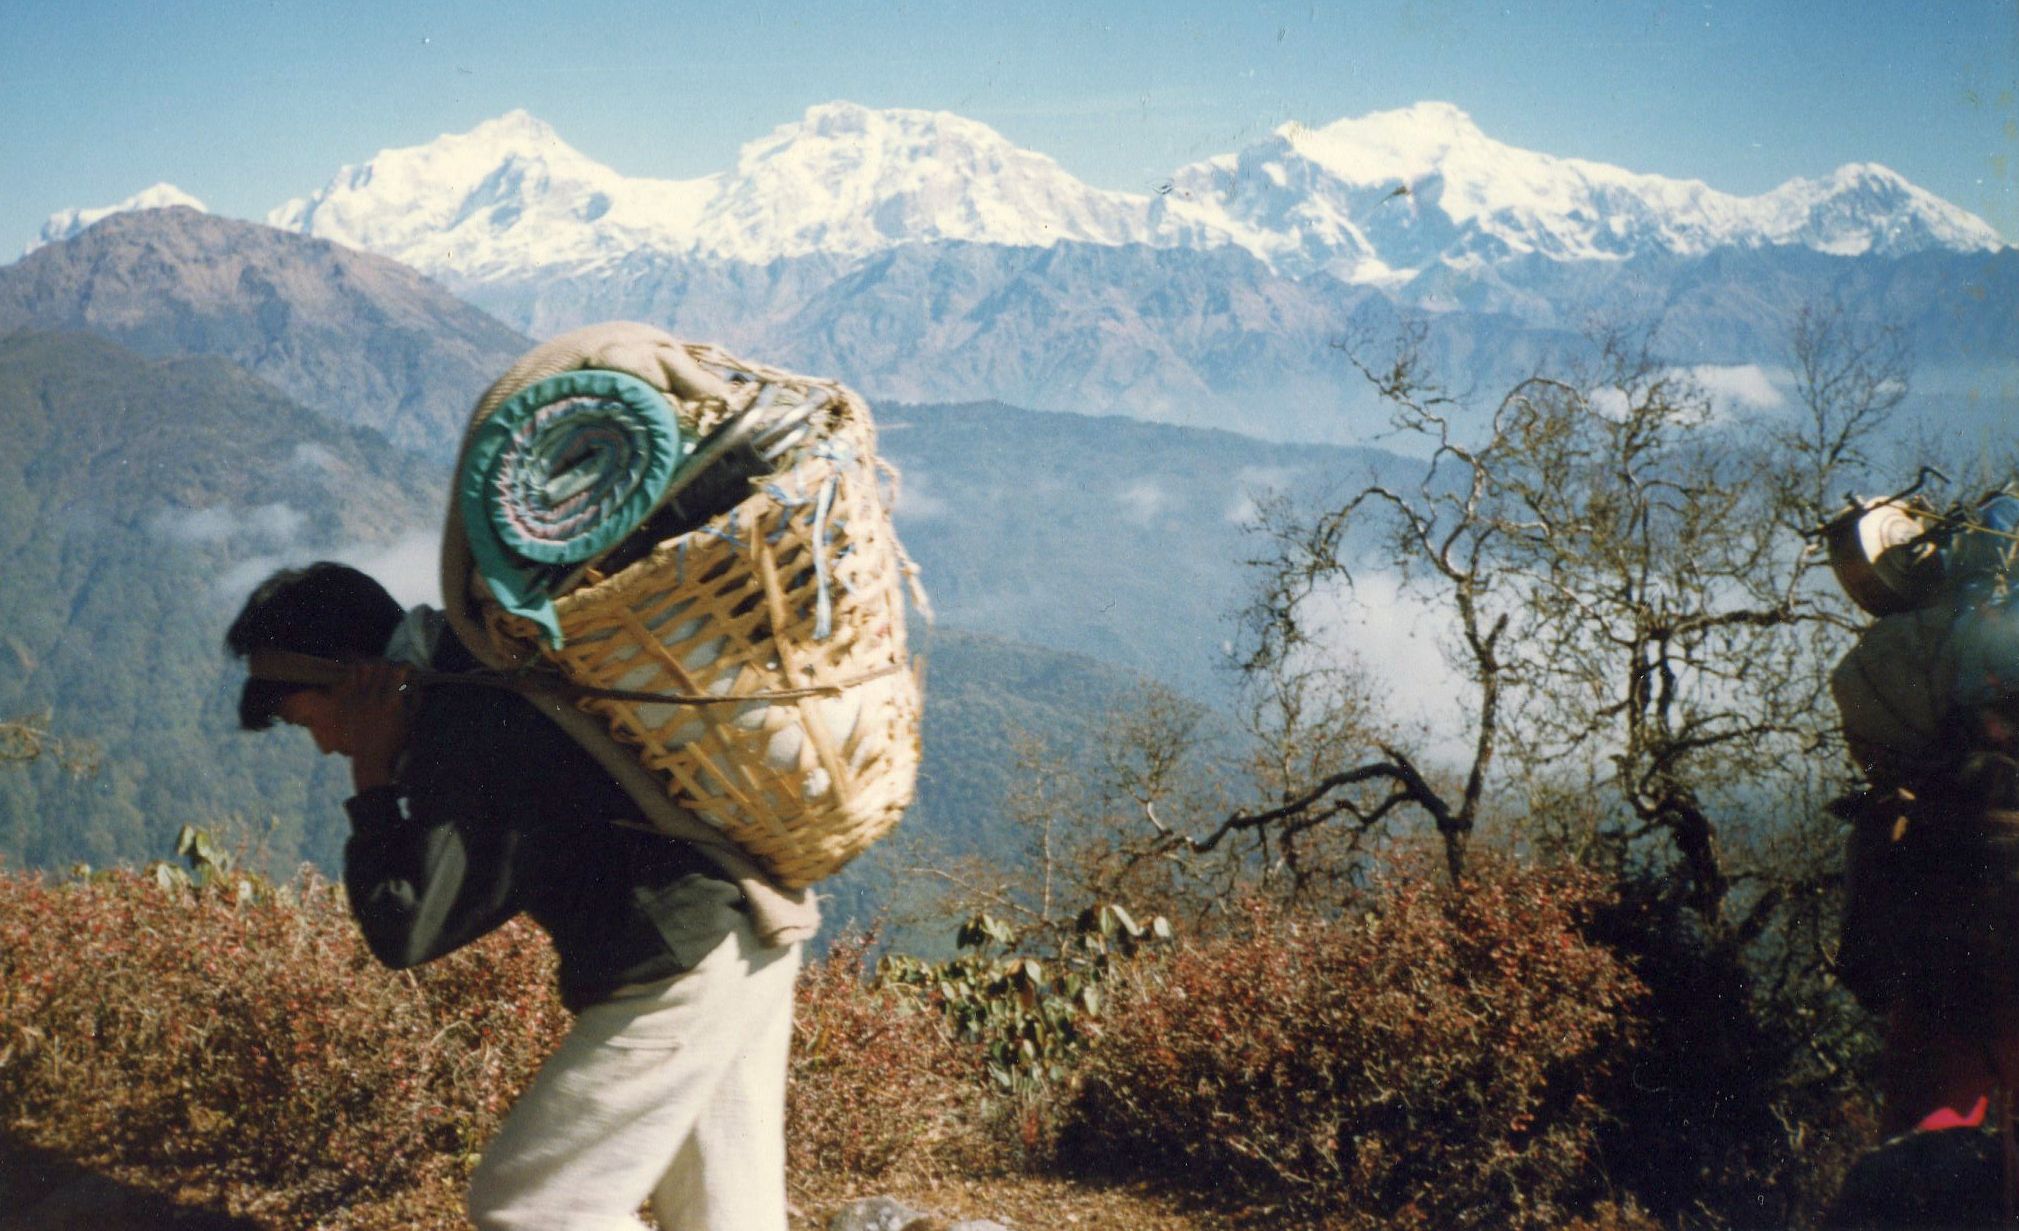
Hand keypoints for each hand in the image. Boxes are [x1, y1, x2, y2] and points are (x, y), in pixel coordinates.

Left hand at [336, 661, 412, 791]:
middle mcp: (372, 697)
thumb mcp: (412, 720)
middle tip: (395, 673)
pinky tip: (365, 679)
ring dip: (373, 665)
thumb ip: (417, 696)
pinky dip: (358, 673)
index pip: (399, 669)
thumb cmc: (396, 742)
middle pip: (381, 664)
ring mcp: (357, 699)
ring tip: (378, 672)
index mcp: (391, 701)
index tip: (411, 671)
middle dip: (392, 665)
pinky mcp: (347, 702)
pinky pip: (349, 677)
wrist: (371, 759)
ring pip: (362, 666)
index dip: (408, 665)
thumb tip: (416, 678)